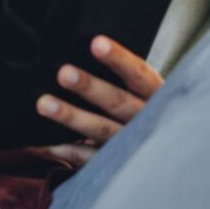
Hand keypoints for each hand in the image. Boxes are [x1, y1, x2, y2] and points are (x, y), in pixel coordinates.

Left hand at [29, 36, 162, 167]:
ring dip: (71, 117)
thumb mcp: (147, 94)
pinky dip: (63, 149)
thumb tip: (87, 48)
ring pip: (100, 129)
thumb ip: (125, 78)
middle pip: (117, 101)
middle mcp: (146, 119)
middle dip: (90, 87)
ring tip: (44, 104)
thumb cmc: (146, 111)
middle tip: (63, 73)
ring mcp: (131, 144)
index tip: (96, 43)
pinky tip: (41, 142)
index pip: (138, 73)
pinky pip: (87, 158)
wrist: (167, 158)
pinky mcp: (115, 165)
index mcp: (156, 95)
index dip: (119, 59)